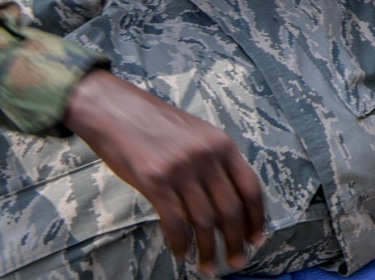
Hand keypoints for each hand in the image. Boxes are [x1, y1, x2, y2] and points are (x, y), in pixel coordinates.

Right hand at [63, 69, 264, 275]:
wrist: (117, 110)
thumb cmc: (157, 126)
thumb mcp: (198, 136)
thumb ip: (216, 163)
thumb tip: (231, 204)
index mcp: (223, 144)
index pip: (250, 187)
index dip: (257, 218)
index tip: (257, 240)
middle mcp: (207, 157)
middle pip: (231, 209)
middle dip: (236, 241)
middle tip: (237, 262)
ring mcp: (182, 169)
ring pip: (204, 221)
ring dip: (208, 250)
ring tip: (210, 267)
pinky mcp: (156, 181)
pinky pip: (175, 222)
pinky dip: (181, 243)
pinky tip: (181, 253)